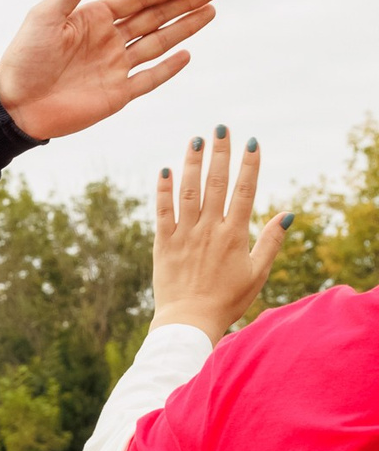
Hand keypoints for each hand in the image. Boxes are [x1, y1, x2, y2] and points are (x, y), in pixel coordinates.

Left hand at [0, 0, 217, 140]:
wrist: (13, 106)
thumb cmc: (24, 59)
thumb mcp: (44, 18)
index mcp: (92, 19)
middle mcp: (107, 40)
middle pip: (154, 17)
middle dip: (184, 3)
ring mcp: (114, 67)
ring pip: (157, 43)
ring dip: (184, 28)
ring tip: (210, 11)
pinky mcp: (116, 94)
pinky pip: (148, 78)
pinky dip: (168, 68)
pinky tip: (187, 54)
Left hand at [152, 130, 291, 342]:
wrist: (189, 322)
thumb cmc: (227, 300)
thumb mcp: (257, 272)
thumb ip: (271, 241)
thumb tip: (287, 214)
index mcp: (235, 235)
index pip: (244, 192)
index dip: (248, 166)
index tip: (251, 142)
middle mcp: (209, 230)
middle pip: (216, 184)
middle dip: (219, 154)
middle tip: (221, 128)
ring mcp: (184, 235)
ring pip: (189, 192)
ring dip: (192, 164)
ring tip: (195, 140)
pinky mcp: (163, 244)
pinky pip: (162, 213)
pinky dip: (163, 191)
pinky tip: (165, 170)